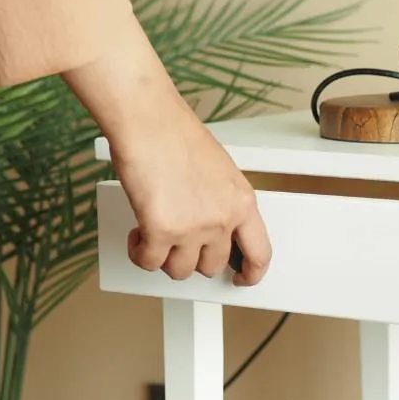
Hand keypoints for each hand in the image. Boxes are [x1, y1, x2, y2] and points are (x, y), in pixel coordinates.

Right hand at [62, 22, 271, 284]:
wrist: (149, 121)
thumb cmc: (176, 135)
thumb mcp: (217, 172)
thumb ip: (220, 203)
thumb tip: (211, 230)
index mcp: (242, 201)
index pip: (260, 252)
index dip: (252, 273)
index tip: (242, 279)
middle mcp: (222, 218)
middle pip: (212, 266)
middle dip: (193, 258)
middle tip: (177, 243)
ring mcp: (192, 228)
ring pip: (180, 270)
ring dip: (165, 257)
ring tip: (155, 234)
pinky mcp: (161, 231)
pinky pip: (149, 261)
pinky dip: (140, 252)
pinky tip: (138, 234)